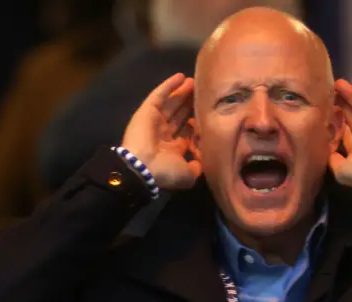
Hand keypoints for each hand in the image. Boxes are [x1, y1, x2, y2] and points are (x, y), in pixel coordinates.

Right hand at [121, 73, 200, 189]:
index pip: (188, 131)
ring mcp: (155, 120)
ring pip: (172, 103)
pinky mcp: (147, 110)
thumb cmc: (166, 170)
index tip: (209, 114)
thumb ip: (197, 167)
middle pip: (180, 114)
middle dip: (190, 104)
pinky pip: (160, 95)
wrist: (142, 166)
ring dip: (182, 92)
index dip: (197, 123)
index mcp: (173, 148)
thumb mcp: (188, 175)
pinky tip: (181, 76)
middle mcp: (165, 134)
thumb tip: (202, 163)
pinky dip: (169, 85)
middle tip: (203, 92)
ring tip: (194, 81)